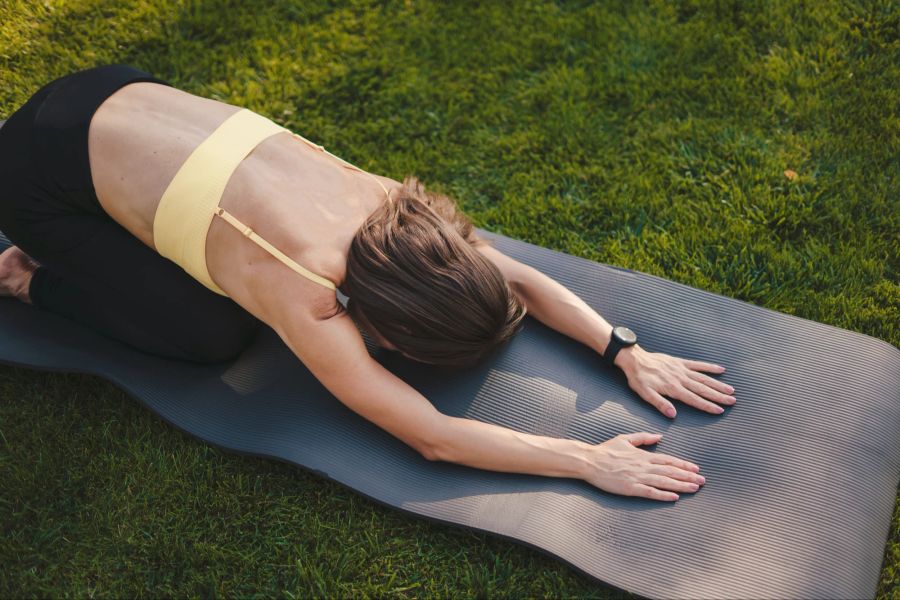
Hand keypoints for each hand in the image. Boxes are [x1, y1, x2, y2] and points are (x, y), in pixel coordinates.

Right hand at [583, 432, 703, 500]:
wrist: (590, 461)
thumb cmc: (606, 450)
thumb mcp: (625, 439)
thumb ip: (643, 437)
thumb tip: (659, 436)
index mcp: (643, 455)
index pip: (668, 460)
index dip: (683, 465)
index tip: (696, 469)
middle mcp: (643, 466)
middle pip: (670, 471)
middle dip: (688, 476)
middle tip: (702, 481)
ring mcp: (638, 478)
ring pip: (664, 482)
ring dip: (681, 485)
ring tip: (695, 488)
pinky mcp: (631, 488)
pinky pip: (650, 492)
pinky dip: (663, 495)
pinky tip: (674, 497)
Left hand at [614, 345, 735, 417]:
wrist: (634, 359)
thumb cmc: (638, 378)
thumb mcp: (645, 394)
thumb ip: (660, 404)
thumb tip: (673, 414)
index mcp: (673, 388)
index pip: (694, 399)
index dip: (707, 405)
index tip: (720, 410)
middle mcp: (680, 379)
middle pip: (703, 389)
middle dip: (718, 396)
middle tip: (732, 401)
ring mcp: (682, 369)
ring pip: (704, 378)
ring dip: (718, 384)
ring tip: (731, 390)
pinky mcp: (680, 362)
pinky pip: (698, 364)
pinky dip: (709, 367)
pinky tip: (721, 369)